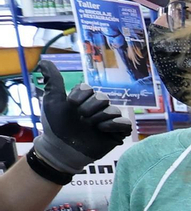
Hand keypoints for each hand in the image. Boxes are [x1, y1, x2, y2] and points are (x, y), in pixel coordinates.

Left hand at [32, 61, 131, 175]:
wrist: (62, 149)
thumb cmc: (56, 126)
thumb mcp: (52, 100)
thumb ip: (53, 80)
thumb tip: (45, 61)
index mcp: (84, 100)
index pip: (89, 89)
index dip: (80, 96)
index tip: (71, 106)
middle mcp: (97, 108)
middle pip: (102, 98)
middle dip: (90, 108)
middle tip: (82, 119)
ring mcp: (108, 120)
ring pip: (114, 110)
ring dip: (100, 118)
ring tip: (91, 127)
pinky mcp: (117, 133)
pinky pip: (125, 123)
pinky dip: (114, 126)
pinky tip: (102, 131)